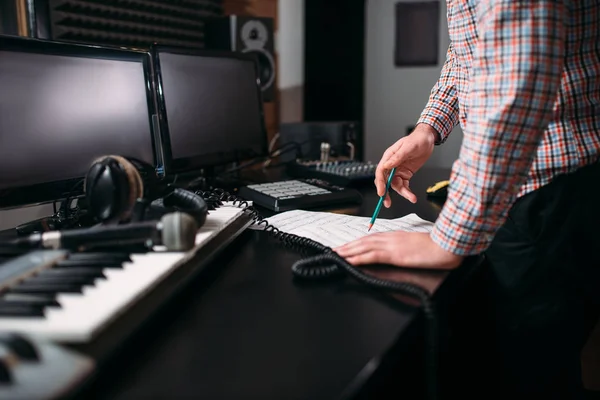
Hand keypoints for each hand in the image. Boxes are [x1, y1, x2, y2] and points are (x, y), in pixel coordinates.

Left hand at [334, 231, 462, 269]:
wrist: (446, 245)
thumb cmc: (435, 247)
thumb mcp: (415, 246)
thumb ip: (404, 248)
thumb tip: (398, 253)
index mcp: (395, 236)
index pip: (371, 239)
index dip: (356, 243)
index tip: (346, 246)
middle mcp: (390, 238)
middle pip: (363, 241)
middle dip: (347, 246)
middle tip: (333, 250)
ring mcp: (391, 245)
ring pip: (363, 247)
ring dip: (348, 251)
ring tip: (336, 255)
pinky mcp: (394, 254)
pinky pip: (372, 256)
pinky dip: (358, 258)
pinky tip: (349, 261)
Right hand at [375, 124, 437, 207]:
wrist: (427, 140)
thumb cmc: (417, 140)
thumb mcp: (408, 147)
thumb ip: (397, 157)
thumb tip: (388, 165)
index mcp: (389, 157)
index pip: (381, 171)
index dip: (380, 183)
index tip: (381, 192)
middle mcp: (392, 164)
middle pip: (385, 181)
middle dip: (385, 192)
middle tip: (386, 202)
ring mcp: (398, 170)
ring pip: (395, 185)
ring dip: (402, 193)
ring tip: (411, 198)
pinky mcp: (406, 174)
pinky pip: (404, 185)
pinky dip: (407, 192)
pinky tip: (412, 196)